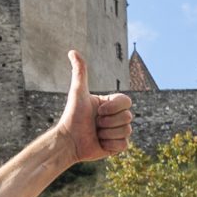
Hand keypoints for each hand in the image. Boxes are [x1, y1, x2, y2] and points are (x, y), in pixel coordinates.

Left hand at [54, 50, 132, 164]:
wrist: (68, 140)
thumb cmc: (72, 115)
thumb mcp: (78, 92)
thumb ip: (80, 72)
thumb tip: (72, 51)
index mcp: (111, 103)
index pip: (127, 102)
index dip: (114, 108)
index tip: (99, 111)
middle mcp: (116, 116)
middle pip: (128, 117)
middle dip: (108, 122)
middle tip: (94, 124)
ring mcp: (118, 131)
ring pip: (127, 131)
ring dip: (108, 133)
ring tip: (96, 133)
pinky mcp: (117, 146)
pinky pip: (124, 144)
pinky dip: (110, 144)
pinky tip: (100, 143)